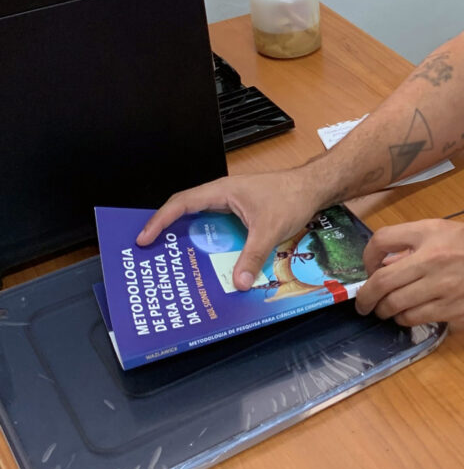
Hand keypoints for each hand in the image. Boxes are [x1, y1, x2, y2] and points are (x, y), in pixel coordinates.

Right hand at [136, 170, 322, 289]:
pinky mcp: (242, 212)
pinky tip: (214, 261)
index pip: (181, 203)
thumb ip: (253, 255)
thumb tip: (237, 281)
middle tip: (153, 254)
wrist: (314, 187)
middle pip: (187, 212)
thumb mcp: (270, 228)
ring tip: (178, 262)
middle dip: (169, 231)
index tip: (143, 238)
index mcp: (222, 191)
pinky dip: (213, 243)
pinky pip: (219, 227)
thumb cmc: (292, 195)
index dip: (159, 221)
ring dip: (192, 239)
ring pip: (203, 221)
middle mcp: (223, 195)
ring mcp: (232, 203)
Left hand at [355, 219, 463, 326]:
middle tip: (364, 304)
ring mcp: (443, 288)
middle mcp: (433, 259)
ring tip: (389, 310)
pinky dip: (407, 319)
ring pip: (395, 306)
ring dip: (386, 311)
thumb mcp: (452, 232)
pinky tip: (412, 314)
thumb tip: (387, 262)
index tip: (368, 270)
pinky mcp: (453, 312)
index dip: (367, 258)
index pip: (381, 241)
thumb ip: (419, 244)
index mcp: (432, 233)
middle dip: (366, 298)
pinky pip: (416, 319)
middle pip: (381, 282)